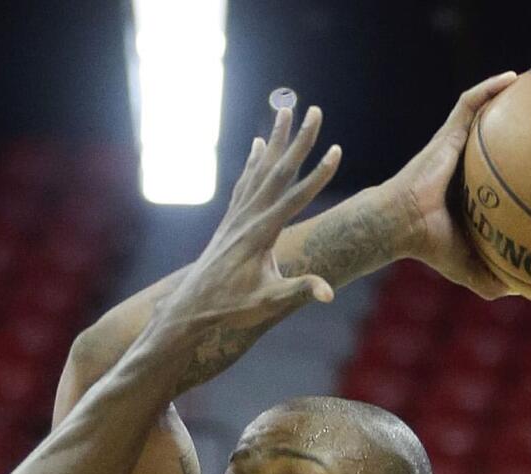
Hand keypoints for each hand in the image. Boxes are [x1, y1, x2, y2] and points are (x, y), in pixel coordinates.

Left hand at [158, 106, 342, 339]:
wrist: (193, 305)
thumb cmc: (232, 306)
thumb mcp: (268, 302)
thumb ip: (299, 291)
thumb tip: (329, 293)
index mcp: (262, 234)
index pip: (296, 198)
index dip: (318, 175)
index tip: (337, 150)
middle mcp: (248, 217)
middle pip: (279, 171)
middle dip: (299, 140)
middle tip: (315, 110)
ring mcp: (237, 215)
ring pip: (260, 169)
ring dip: (276, 139)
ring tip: (286, 110)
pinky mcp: (230, 219)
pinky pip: (244, 182)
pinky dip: (253, 161)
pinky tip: (258, 145)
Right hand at [381, 72, 516, 298]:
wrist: (402, 225)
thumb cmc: (430, 246)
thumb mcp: (469, 268)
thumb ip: (494, 279)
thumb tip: (525, 290)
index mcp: (473, 193)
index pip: (500, 174)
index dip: (522, 164)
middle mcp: (466, 165)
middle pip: (496, 137)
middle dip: (520, 123)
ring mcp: (456, 147)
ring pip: (484, 113)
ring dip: (506, 96)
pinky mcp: (447, 134)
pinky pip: (469, 104)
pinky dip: (489, 88)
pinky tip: (512, 79)